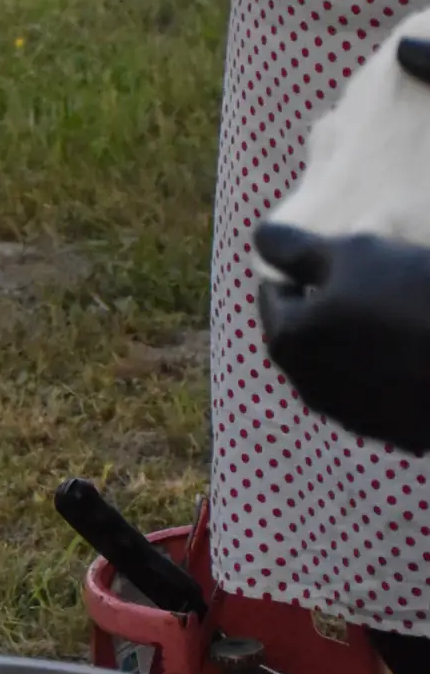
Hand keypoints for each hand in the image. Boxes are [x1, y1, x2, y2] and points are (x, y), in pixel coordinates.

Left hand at [256, 220, 429, 452]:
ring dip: (353, 344)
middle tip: (367, 286)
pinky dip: (386, 373)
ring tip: (394, 317)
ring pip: (339, 366)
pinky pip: (378, 393)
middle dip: (324, 309)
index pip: (275, 293)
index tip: (335, 260)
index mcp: (287, 341)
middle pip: (305, 334)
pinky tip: (413, 352)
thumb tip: (260, 240)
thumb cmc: (412, 294)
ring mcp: (352, 416)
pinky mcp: (394, 433)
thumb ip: (294, 248)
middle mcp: (308, 387)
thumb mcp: (351, 253)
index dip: (302, 271)